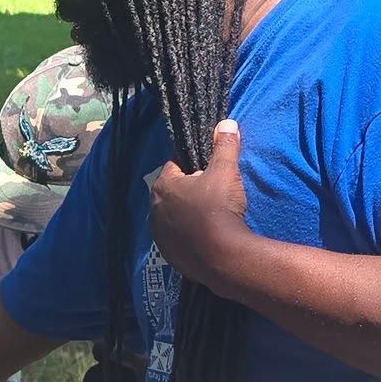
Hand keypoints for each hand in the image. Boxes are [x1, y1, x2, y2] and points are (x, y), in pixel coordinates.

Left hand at [148, 121, 249, 292]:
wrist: (222, 257)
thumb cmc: (219, 208)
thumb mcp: (226, 171)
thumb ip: (224, 146)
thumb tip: (226, 124)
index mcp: (162, 187)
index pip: (174, 166)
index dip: (193, 165)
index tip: (209, 170)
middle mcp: (154, 211)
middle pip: (172, 193)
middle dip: (189, 190)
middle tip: (213, 193)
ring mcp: (160, 236)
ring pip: (173, 218)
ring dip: (187, 215)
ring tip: (210, 216)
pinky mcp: (169, 256)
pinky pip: (178, 239)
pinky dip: (188, 236)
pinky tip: (206, 236)